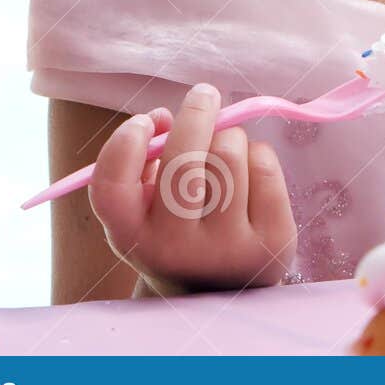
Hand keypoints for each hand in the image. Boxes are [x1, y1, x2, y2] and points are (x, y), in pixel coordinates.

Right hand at [88, 82, 298, 294]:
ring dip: (228, 135)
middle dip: (196, 113)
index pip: (112, 185)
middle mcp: (174, 249)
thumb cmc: (176, 230)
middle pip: (184, 159)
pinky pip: (264, 165)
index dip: (125, 142)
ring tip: (224, 147)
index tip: (146, 121)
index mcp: (130, 237)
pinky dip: (256, 152)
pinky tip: (248, 169)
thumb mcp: (146, 207)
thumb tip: (167, 116)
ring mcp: (227, 248)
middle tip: (204, 94)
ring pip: (229, 152)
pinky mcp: (272, 242)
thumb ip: (146, 159)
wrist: (220, 290)